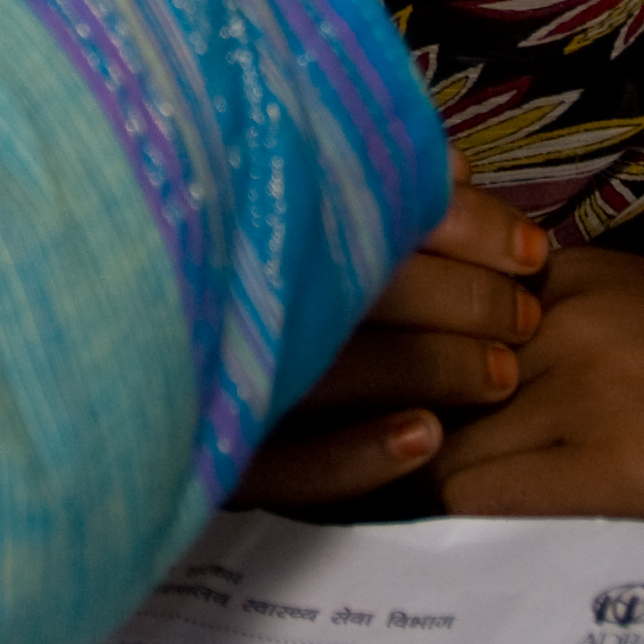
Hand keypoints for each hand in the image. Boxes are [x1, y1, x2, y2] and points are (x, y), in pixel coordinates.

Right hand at [237, 170, 550, 510]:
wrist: (114, 368)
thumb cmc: (235, 254)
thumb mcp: (300, 195)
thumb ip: (376, 181)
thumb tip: (455, 174)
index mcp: (255, 209)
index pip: (374, 203)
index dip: (465, 224)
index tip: (529, 251)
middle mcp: (233, 287)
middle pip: (362, 286)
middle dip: (463, 300)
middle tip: (523, 318)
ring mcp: (220, 378)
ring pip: (336, 373)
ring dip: (433, 369)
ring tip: (500, 375)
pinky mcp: (219, 461)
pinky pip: (290, 468)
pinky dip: (361, 453)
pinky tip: (429, 437)